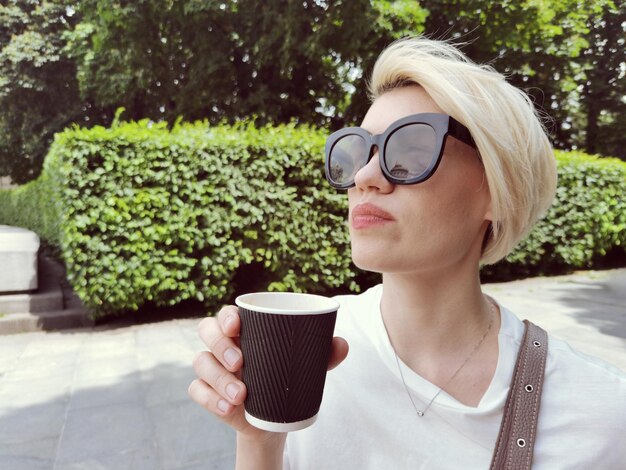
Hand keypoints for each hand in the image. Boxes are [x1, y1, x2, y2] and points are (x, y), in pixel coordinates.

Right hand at [188, 305, 348, 442]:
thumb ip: (323, 353)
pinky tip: (227, 408)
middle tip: (240, 362)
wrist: (275, 416)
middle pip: (207, 330)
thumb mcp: (305, 365)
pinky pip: (197, 390)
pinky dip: (210, 399)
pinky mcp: (207, 392)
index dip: (227, 315)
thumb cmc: (286, 377)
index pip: (227, 313)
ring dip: (219, 378)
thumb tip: (342, 344)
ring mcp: (212, 367)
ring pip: (201, 362)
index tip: (237, 324)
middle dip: (220, 344)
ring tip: (241, 395)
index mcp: (243, 329)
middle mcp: (222, 343)